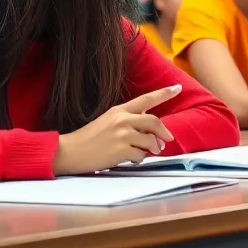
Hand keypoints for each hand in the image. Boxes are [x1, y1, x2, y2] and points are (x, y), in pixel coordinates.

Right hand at [52, 85, 179, 174]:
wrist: (69, 152)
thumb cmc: (88, 138)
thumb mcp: (108, 121)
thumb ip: (128, 121)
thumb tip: (150, 129)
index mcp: (119, 110)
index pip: (146, 99)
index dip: (164, 93)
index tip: (177, 88)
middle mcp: (122, 120)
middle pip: (154, 121)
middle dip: (164, 131)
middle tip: (168, 139)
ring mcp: (122, 135)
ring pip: (150, 140)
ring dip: (152, 148)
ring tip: (148, 152)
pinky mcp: (120, 150)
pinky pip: (141, 155)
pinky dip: (140, 158)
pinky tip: (131, 159)